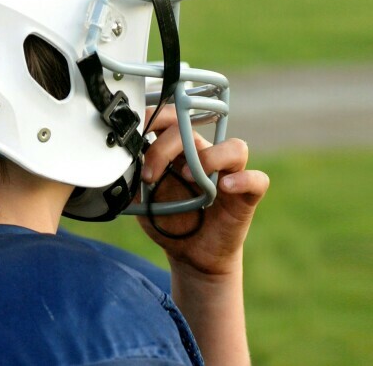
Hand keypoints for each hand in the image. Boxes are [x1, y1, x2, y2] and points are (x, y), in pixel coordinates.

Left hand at [138, 106, 267, 364]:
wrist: (191, 254)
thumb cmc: (168, 220)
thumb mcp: (141, 198)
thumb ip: (132, 177)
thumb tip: (115, 160)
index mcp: (181, 150)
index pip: (172, 119)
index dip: (153, 121)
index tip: (132, 140)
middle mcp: (207, 155)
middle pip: (195, 131)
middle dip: (166, 146)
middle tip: (149, 174)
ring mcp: (230, 174)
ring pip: (235, 148)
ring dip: (211, 157)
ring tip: (190, 177)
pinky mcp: (246, 196)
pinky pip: (257, 180)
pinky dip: (243, 180)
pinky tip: (223, 188)